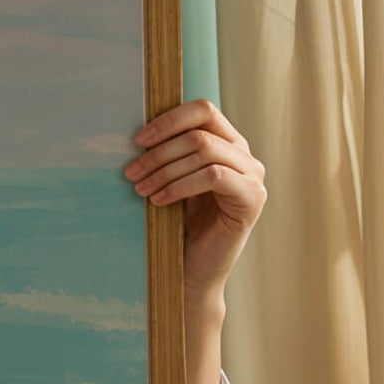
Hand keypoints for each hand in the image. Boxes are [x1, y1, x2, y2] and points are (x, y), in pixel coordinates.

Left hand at [125, 99, 266, 307]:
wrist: (192, 272)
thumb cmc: (179, 226)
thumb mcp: (171, 181)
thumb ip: (169, 155)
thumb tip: (136, 133)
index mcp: (226, 144)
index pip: (203, 111)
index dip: (168, 120)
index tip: (137, 140)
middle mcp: (244, 156)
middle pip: (199, 132)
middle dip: (159, 152)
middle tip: (131, 172)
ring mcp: (252, 176)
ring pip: (204, 151)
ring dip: (165, 169)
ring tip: (141, 188)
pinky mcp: (252, 198)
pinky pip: (213, 176)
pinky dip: (181, 185)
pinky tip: (160, 200)